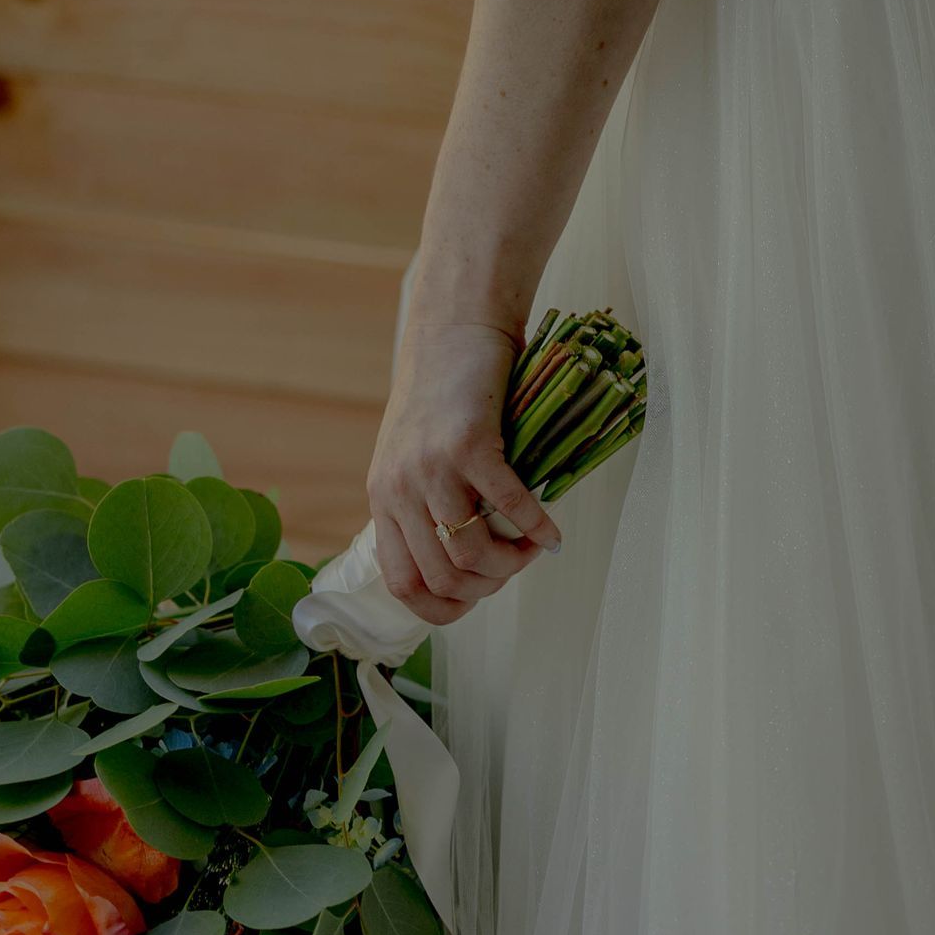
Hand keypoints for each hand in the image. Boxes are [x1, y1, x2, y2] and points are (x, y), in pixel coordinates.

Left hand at [366, 319, 562, 626]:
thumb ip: (427, 502)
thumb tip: (465, 559)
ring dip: (512, 564)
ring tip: (533, 549)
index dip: (443, 608)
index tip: (478, 599)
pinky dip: (535, 527)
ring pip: (470, 553)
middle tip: (516, 569)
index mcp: (383, 498)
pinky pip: (507, 505)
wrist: (455, 326)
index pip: (402, 584)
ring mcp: (431, 468)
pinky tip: (552, 530)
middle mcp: (399, 489)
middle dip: (488, 588)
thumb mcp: (415, 455)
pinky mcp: (468, 444)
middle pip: (443, 577)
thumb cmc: (445, 390)